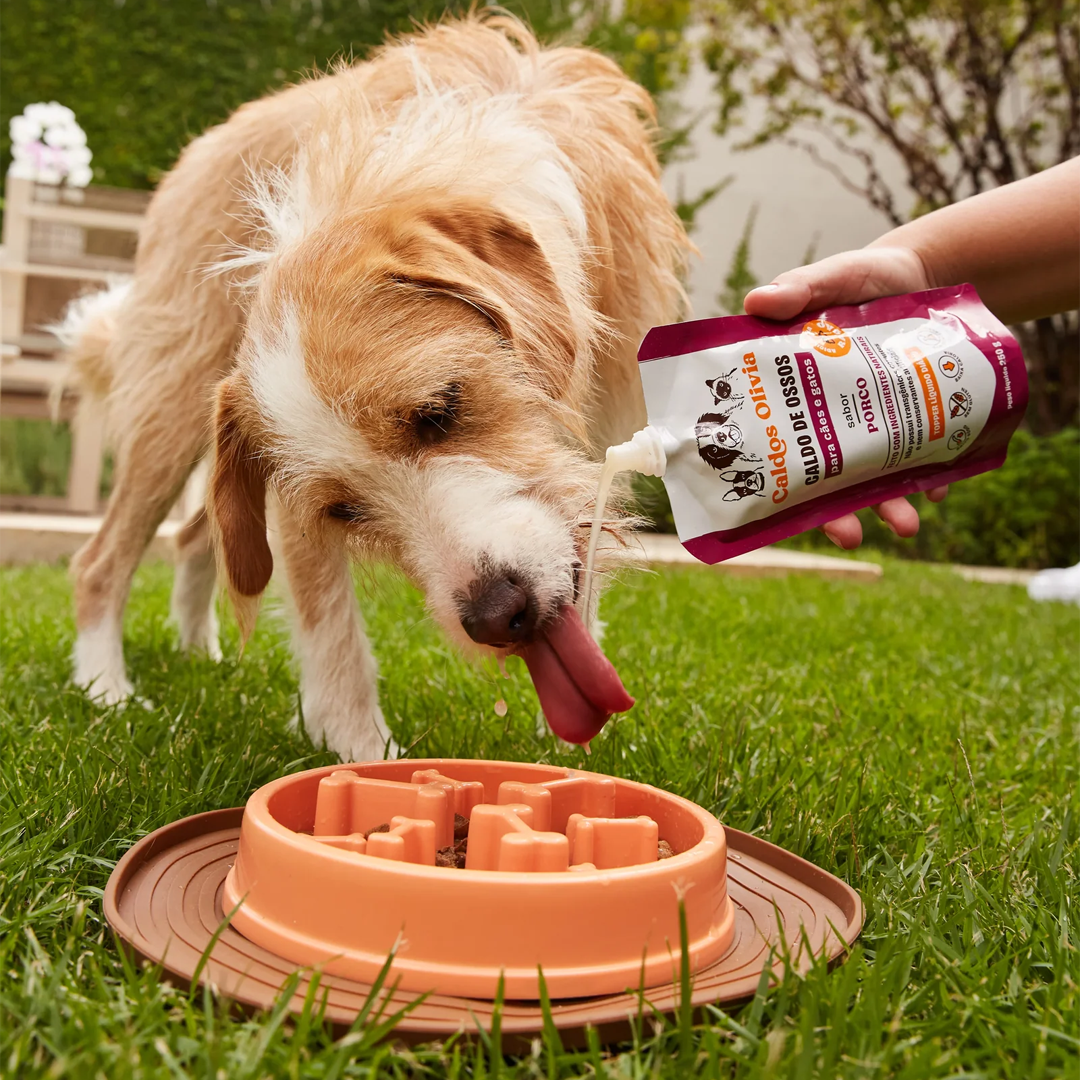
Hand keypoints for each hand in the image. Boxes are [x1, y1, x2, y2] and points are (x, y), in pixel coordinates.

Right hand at [743, 245, 947, 549]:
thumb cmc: (860, 279)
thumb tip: (756, 301)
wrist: (924, 276)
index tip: (775, 508)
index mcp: (793, 395)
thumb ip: (799, 289)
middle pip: (822, 478)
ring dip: (887, 506)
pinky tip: (940, 488)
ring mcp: (869, 425)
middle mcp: (826, 420)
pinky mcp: (909, 422)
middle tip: (851, 536)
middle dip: (836, 513)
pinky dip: (930, 477)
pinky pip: (918, 460)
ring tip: (907, 524)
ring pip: (871, 478)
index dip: (770, 480)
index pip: (773, 442)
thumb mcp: (831, 277)